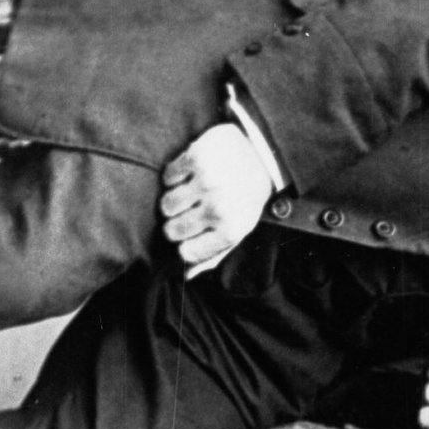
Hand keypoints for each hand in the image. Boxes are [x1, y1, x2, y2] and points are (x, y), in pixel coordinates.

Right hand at [161, 122, 276, 276]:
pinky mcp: (197, 157)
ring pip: (166, 205)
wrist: (262, 154)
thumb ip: (213, 254)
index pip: (185, 252)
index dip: (184, 243)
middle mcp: (218, 208)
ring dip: (173, 200)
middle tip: (189, 212)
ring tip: (190, 193)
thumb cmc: (246, 197)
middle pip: (171, 230)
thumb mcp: (238, 230)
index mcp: (229, 230)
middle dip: (176, 223)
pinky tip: (190, 174)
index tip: (191, 234)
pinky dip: (174, 176)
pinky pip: (167, 177)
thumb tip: (186, 274)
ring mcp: (207, 182)